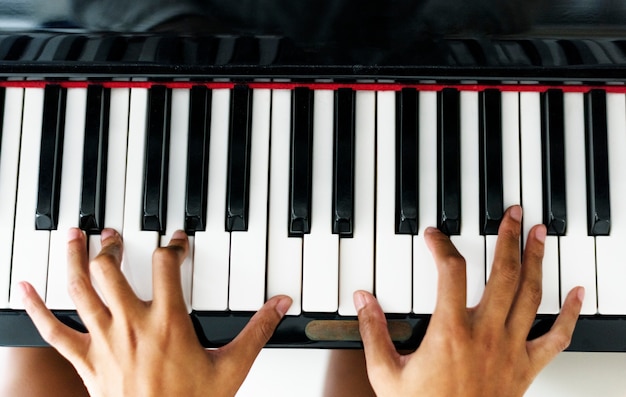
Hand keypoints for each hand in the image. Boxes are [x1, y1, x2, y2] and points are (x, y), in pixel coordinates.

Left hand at [21, 228, 291, 396]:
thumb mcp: (232, 367)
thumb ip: (258, 330)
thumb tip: (280, 305)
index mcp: (168, 321)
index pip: (166, 265)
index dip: (172, 245)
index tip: (176, 241)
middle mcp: (132, 324)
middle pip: (111, 268)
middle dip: (112, 244)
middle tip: (115, 233)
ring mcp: (104, 341)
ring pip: (80, 289)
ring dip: (73, 258)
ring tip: (73, 234)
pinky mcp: (86, 360)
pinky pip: (52, 330)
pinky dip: (36, 306)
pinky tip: (26, 288)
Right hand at [354, 205, 583, 396]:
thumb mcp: (386, 374)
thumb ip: (373, 332)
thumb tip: (362, 300)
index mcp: (450, 333)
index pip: (450, 272)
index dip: (442, 245)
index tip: (435, 235)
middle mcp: (485, 335)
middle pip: (504, 274)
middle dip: (509, 238)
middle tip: (513, 215)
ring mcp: (510, 350)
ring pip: (531, 295)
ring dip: (537, 260)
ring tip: (539, 234)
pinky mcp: (526, 367)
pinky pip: (557, 337)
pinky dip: (571, 313)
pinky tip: (577, 294)